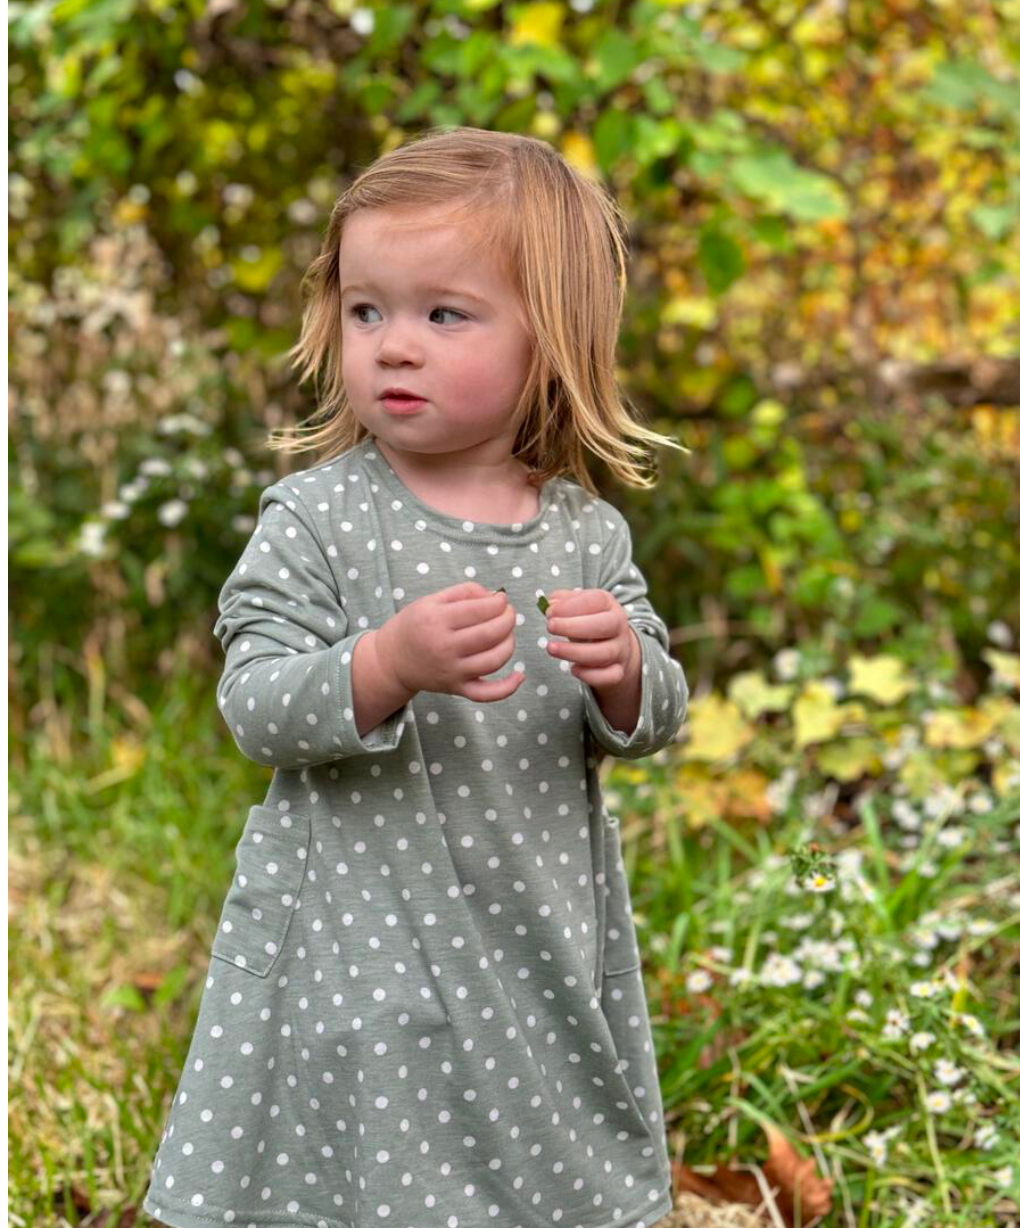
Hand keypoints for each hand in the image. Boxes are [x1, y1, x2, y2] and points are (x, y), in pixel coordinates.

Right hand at [377, 582, 524, 702]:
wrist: (392, 660)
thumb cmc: (414, 625)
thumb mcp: (431, 600)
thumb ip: (464, 592)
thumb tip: (495, 596)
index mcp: (437, 621)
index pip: (480, 610)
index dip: (499, 602)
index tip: (502, 599)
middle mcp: (444, 647)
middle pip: (490, 634)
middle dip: (508, 620)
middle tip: (508, 613)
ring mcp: (452, 671)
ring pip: (494, 660)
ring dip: (510, 643)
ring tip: (507, 633)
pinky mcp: (456, 689)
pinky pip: (486, 694)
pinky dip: (507, 688)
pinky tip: (520, 676)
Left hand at [543, 588, 639, 689]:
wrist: (615, 646)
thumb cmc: (589, 622)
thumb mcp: (578, 606)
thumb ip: (562, 602)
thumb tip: (550, 605)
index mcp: (609, 605)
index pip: (596, 600)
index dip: (571, 605)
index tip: (549, 613)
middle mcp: (618, 626)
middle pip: (603, 625)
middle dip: (573, 627)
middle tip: (550, 627)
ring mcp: (620, 650)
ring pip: (604, 653)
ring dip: (574, 652)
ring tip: (551, 648)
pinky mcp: (618, 671)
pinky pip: (609, 676)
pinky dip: (590, 675)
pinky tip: (573, 669)